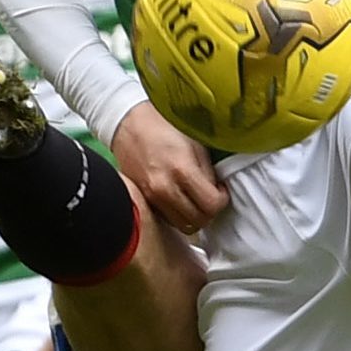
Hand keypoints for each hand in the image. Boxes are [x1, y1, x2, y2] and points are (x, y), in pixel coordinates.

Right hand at [112, 102, 226, 234]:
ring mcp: (151, 197)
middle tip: (210, 196)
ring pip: (183, 226)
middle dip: (210, 211)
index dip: (222, 200)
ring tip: (195, 198)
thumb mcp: (195, 143)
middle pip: (198, 221)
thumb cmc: (163, 127)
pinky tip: (180, 198)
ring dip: (194, 216)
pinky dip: (178, 214)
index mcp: (181, 171)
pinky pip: (167, 219)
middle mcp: (164, 189)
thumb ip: (207, 172)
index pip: (211, 205)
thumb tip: (214, 191)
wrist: (128, 124)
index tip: (221, 190)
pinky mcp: (143, 200)